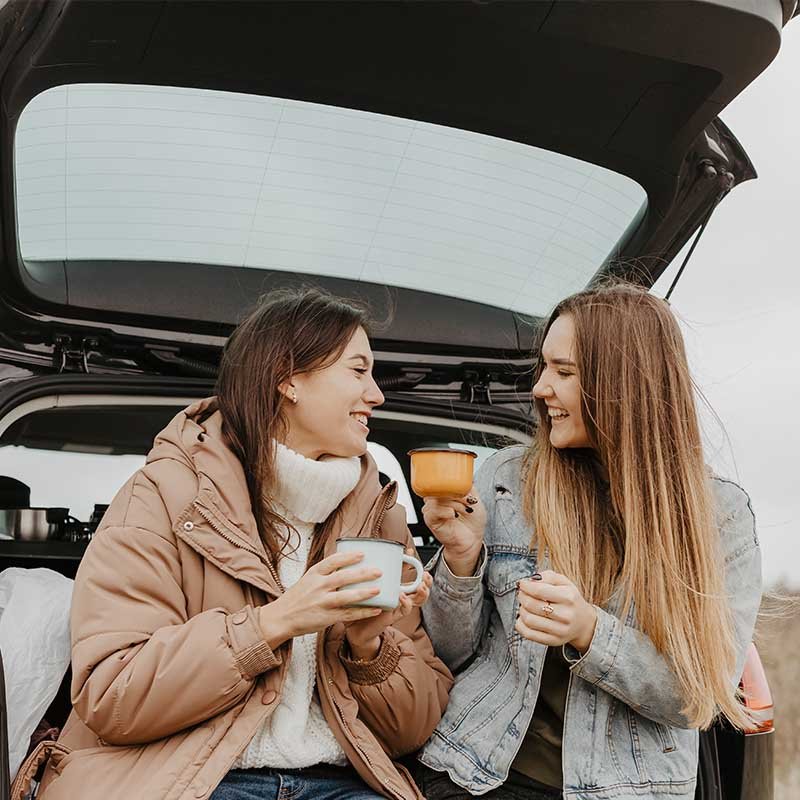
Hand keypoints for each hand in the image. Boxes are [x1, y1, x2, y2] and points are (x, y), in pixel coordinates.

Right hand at [258, 551, 383, 648]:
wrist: (280, 618)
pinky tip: (375, 610)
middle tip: (379, 571)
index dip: (349, 557)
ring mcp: (322, 602)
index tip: (363, 554)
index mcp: (313, 574)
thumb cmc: (296, 599)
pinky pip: (348, 614)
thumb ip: (324, 574)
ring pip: (346, 596)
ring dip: (364, 593)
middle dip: (362, 573)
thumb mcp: (307, 580)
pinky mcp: (326, 617)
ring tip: (378, 589)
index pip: (333, 561)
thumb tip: (345, 565)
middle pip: (343, 577)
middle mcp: (318, 586)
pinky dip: (363, 612)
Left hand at [344, 553, 432, 659]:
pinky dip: (406, 603)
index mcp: (394, 585)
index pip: (407, 572)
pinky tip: (403, 597)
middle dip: (426, 580)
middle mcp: (399, 595)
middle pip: (420, 587)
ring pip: (417, 599)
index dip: (411, 562)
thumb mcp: (361, 585)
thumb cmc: (358, 604)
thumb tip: (356, 550)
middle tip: (425, 574)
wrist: (354, 627)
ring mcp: (398, 605)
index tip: (410, 551)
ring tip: (421, 586)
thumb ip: (363, 572)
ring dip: (422, 592)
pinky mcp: (394, 615)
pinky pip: (405, 610)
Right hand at [421, 486, 485, 575]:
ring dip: (455, 504)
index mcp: (444, 492)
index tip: (467, 491)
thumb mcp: (475, 498)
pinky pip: (433, 511)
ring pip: (438, 499)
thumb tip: (465, 477)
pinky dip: (447, 512)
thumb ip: (468, 486)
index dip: (455, 483)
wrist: (471, 540)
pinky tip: (454, 516)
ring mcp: (432, 509)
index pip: (443, 480)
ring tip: (465, 510)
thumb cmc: (472, 522)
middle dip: (458, 494)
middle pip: (441, 488)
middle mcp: (436, 499)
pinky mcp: (430, 520)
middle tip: (469, 502)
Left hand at [515, 570, 597, 652]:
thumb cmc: (570, 600)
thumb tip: (530, 580)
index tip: (522, 584)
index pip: (539, 591)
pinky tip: (524, 618)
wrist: (583, 623)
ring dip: (521, 609)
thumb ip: (547, 576)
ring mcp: (559, 630)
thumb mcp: (564, 582)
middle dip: (522, 596)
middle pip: (532, 605)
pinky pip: (528, 634)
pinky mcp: (553, 641)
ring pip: (528, 619)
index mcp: (568, 597)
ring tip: (525, 605)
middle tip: (522, 593)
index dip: (525, 586)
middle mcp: (565, 615)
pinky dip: (520, 624)